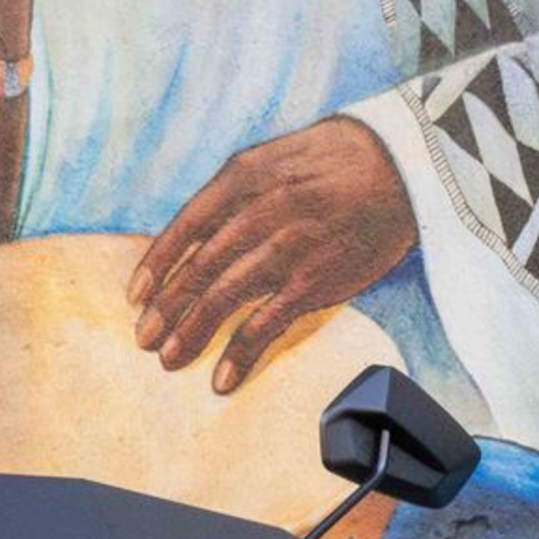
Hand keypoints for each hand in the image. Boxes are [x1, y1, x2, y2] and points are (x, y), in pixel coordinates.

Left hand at [127, 117, 416, 392]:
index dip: (156, 266)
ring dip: (190, 334)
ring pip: (222, 298)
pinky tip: (221, 379)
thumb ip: (234, 195)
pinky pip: (265, 325)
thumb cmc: (336, 163)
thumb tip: (196, 239)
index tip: (136, 296)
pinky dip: (239, 356)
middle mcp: (258, 211)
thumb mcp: (276, 159)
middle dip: (165, 308)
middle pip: (198, 269)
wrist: (403, 165)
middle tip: (143, 339)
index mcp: (242, 177)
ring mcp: (286, 248)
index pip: (184, 227)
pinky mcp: (314, 281)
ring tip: (168, 359)